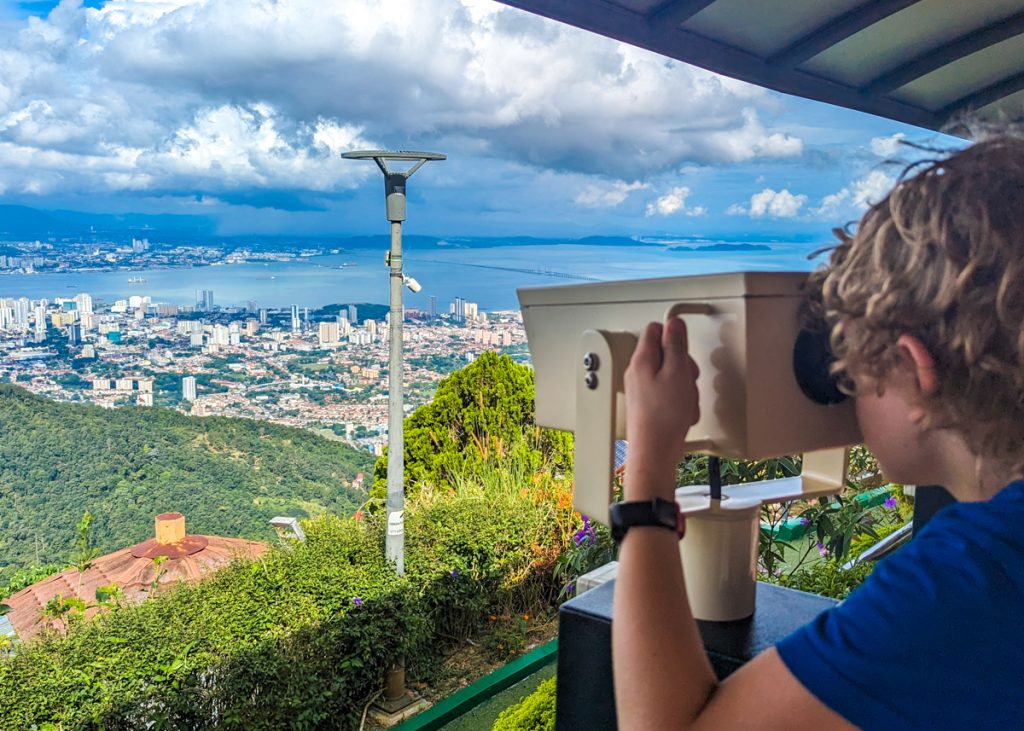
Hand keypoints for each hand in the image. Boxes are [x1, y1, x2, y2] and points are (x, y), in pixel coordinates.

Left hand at [623, 318, 699, 496]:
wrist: (655, 452)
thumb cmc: (663, 418)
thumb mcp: (677, 373)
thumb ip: (676, 345)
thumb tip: (674, 324)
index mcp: (642, 360)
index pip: (656, 329)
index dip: (674, 334)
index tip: (686, 346)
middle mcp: (638, 372)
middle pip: (666, 353)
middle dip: (683, 364)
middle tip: (687, 378)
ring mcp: (643, 389)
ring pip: (672, 375)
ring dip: (685, 386)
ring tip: (684, 400)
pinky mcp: (650, 404)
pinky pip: (671, 394)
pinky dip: (680, 401)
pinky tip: (682, 413)